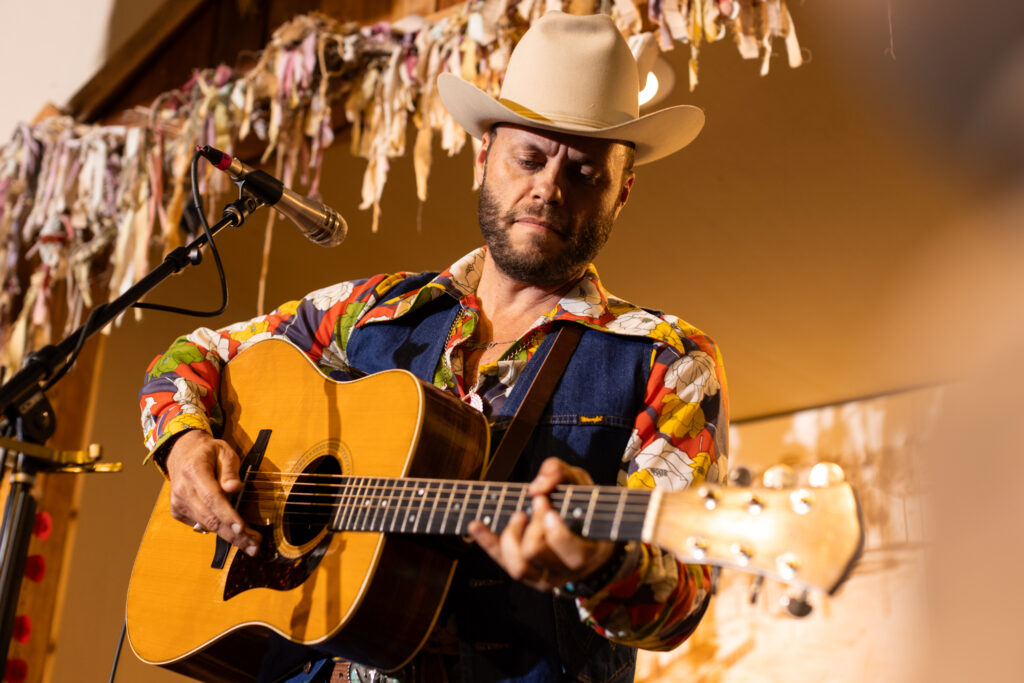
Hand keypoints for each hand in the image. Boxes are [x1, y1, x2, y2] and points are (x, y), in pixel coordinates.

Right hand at [165, 430, 260, 555]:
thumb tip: (235, 488)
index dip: (227, 515)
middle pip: (209, 518)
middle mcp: (182, 490)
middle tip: (254, 546)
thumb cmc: (209, 452)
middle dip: (233, 535)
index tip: (242, 528)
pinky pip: (200, 525)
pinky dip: (218, 530)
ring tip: (251, 544)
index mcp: (194, 471)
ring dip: (229, 537)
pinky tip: (234, 534)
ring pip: (206, 525)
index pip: (212, 497)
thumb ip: (230, 470)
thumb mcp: (224, 452)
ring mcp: (178, 503)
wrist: (182, 452)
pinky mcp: (178, 512)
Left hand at [468, 457, 614, 591]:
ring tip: (518, 515)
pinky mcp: (526, 574)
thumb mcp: (579, 482)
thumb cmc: (583, 506)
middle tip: (539, 502)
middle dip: (533, 523)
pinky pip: (501, 561)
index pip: (574, 555)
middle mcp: (564, 572)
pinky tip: (475, 525)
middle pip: (537, 552)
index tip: (548, 506)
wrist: (584, 536)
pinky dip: (486, 542)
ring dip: (511, 535)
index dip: (557, 532)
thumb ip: (560, 473)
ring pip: (518, 566)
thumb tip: (537, 485)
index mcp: (587, 553)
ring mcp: (544, 577)